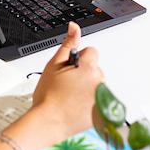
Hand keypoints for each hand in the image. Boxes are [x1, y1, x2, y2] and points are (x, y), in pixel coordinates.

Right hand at [31, 23, 102, 139]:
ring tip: (70, 97)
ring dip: (87, 88)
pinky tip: (76, 106)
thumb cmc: (48, 95)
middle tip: (67, 84)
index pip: (91, 52)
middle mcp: (99, 80)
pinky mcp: (102, 112)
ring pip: (97, 85)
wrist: (48, 122)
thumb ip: (68, 43)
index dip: (78, 59)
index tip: (69, 69)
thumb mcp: (54, 64)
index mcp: (88, 66)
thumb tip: (75, 27)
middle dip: (83, 73)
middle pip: (95, 69)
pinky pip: (99, 101)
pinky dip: (90, 102)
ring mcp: (102, 97)